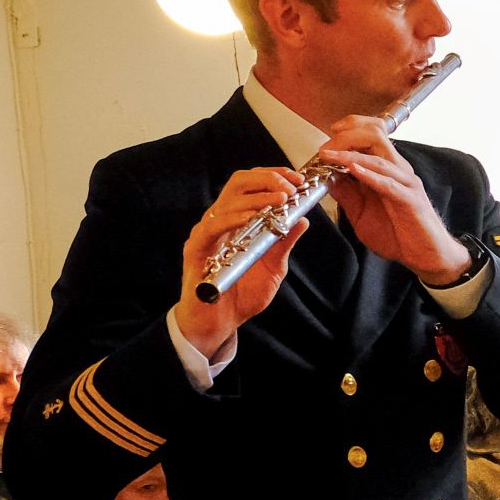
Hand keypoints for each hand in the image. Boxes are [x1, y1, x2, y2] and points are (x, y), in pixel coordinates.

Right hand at [172, 165, 314, 362]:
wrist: (220, 323)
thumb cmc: (243, 296)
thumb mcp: (273, 267)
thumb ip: (284, 243)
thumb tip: (303, 220)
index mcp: (236, 221)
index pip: (250, 185)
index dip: (273, 176)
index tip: (298, 179)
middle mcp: (219, 222)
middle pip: (237, 183)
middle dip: (267, 178)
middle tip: (291, 186)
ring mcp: (206, 234)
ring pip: (227, 201)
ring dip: (257, 197)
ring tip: (281, 199)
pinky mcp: (196, 250)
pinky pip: (212, 227)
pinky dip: (234, 218)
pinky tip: (253, 218)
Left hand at [320, 118, 470, 284]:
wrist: (425, 257)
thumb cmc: (398, 235)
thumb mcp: (360, 214)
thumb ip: (346, 195)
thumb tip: (326, 178)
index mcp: (387, 170)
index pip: (370, 135)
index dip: (349, 128)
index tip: (329, 134)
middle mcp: (398, 171)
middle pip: (375, 136)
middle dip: (346, 137)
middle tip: (325, 149)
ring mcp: (406, 184)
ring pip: (379, 158)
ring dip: (350, 155)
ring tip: (329, 156)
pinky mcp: (410, 201)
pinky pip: (389, 184)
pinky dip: (370, 176)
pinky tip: (354, 171)